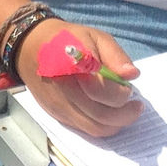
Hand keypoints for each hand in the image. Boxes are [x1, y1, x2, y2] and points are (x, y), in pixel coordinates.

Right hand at [17, 22, 141, 137]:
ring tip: (125, 112)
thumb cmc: (67, 39)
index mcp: (74, 68)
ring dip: (115, 124)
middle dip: (125, 115)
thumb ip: (115, 55)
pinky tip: (108, 114)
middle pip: (102, 116)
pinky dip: (100, 126)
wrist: (30, 47)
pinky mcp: (56, 114)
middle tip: (136, 106)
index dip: (122, 93)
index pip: (104, 92)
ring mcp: (59, 106)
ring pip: (94, 128)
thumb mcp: (95, 36)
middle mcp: (65, 91)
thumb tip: (132, 75)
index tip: (130, 88)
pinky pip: (83, 129)